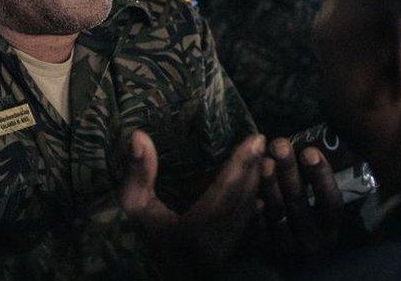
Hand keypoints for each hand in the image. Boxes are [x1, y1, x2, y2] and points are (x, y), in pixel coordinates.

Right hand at [119, 129, 265, 268]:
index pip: (224, 191)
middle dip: (254, 169)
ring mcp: (227, 254)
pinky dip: (257, 204)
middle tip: (263, 142)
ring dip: (259, 185)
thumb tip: (140, 134)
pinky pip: (251, 226)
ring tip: (265, 158)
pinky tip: (262, 187)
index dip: (241, 164)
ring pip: (250, 214)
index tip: (254, 139)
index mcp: (193, 231)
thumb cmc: (144, 236)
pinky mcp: (232, 256)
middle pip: (243, 200)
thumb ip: (139, 173)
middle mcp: (216, 244)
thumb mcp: (135, 206)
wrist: (156, 275)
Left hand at [261, 137, 343, 264]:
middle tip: (280, 145)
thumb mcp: (319, 204)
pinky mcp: (265, 249)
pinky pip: (258, 226)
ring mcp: (287, 246)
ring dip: (270, 184)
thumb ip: (314, 179)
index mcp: (329, 225)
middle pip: (299, 202)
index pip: (330, 201)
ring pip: (277, 212)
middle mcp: (312, 240)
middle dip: (289, 170)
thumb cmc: (308, 218)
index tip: (309, 151)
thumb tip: (305, 145)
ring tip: (263, 160)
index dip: (321, 176)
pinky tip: (250, 189)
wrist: (291, 254)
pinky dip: (255, 208)